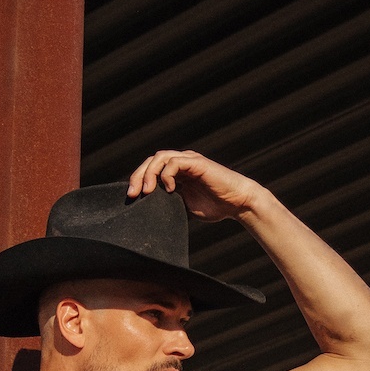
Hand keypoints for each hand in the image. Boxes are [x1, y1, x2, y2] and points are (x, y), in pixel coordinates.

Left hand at [126, 148, 268, 223]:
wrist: (238, 204)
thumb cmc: (216, 206)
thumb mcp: (185, 207)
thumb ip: (169, 203)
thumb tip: (149, 213)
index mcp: (177, 172)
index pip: (150, 169)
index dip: (138, 180)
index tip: (131, 197)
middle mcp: (181, 163)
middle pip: (151, 161)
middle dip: (138, 176)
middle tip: (132, 194)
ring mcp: (189, 161)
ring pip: (160, 157)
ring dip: (149, 174)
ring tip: (147, 191)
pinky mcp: (197, 162)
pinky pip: (175, 162)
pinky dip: (167, 174)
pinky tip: (169, 189)